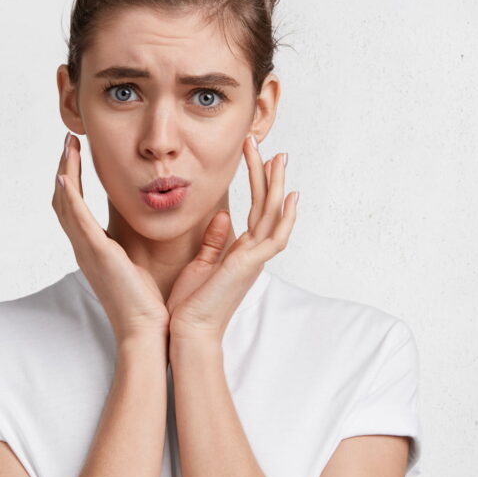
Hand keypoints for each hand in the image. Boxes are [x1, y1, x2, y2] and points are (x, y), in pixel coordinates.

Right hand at [53, 132, 170, 343]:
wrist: (146, 332)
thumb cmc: (147, 305)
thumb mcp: (142, 264)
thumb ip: (142, 241)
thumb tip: (154, 219)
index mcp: (94, 250)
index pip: (75, 207)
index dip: (73, 179)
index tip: (77, 154)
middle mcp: (84, 248)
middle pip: (63, 201)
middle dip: (64, 168)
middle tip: (68, 141)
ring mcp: (87, 250)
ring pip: (65, 204)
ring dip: (65, 171)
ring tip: (69, 146)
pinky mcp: (97, 253)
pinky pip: (77, 219)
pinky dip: (69, 196)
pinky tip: (67, 175)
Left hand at [167, 135, 298, 344]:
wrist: (188, 331)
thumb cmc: (191, 305)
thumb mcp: (201, 264)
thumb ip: (214, 240)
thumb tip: (222, 215)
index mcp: (242, 252)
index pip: (254, 209)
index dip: (256, 181)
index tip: (254, 156)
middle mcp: (254, 253)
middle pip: (266, 205)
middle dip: (268, 174)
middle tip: (268, 145)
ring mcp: (256, 259)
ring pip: (273, 214)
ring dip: (276, 184)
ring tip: (277, 156)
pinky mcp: (252, 265)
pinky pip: (275, 236)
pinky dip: (285, 216)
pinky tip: (289, 195)